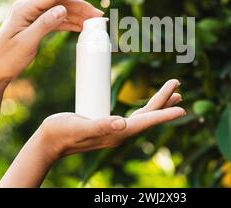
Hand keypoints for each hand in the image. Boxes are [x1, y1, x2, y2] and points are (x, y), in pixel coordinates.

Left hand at [0, 0, 102, 81]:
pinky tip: (81, 27)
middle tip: (99, 16)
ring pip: (60, 12)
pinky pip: (56, 21)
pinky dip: (69, 24)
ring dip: (78, 16)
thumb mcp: (27, 42)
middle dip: (81, 7)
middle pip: (60, 2)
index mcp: (24, 8)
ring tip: (95, 23)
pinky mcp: (35, 25)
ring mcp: (32, 16)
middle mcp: (28, 8)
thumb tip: (62, 9)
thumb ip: (45, 24)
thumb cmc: (7, 58)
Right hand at [37, 79, 183, 162]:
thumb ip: (101, 126)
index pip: (146, 121)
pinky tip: (145, 105)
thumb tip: (122, 123)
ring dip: (157, 105)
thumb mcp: (80, 126)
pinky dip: (145, 108)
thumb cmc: (61, 133)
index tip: (182, 109)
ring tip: (172, 96)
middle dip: (164, 102)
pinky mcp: (108, 126)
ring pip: (143, 116)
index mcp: (117, 133)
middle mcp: (120, 133)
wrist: (49, 142)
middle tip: (178, 88)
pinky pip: (133, 116)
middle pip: (148, 116)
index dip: (165, 114)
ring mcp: (115, 130)